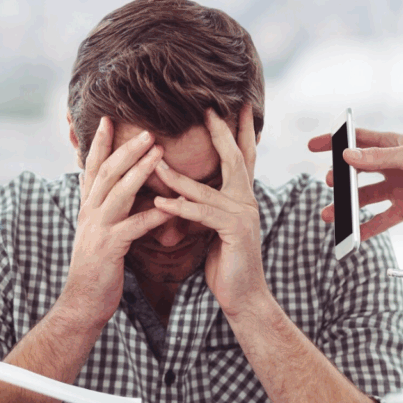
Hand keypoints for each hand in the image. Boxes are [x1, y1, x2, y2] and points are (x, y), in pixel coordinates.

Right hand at [60, 117, 172, 327]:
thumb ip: (107, 212)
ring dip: (139, 170)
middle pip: (107, 172)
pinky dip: (154, 214)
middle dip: (126, 148)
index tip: (108, 119)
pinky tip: (172, 206)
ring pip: (118, 192)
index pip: (92, 168)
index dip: (100, 143)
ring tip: (159, 152)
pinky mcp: (109, 248)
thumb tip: (119, 193)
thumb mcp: (98, 234)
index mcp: (87, 208)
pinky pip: (134, 226)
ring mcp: (97, 229)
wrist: (82, 303)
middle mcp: (89, 213)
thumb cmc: (97, 269)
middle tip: (147, 129)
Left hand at [153, 105, 268, 316]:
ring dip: (177, 176)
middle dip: (221, 132)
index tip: (236, 106)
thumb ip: (207, 206)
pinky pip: (202, 214)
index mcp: (242, 198)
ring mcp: (243, 215)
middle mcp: (247, 201)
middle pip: (235, 159)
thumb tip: (186, 190)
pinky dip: (180, 208)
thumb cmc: (226, 263)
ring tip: (155, 161)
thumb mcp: (214, 228)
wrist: (243, 296)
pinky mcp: (234, 232)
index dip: (239, 131)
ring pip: (206, 188)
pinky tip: (160, 203)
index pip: (242, 157)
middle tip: (208, 108)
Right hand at [307, 129, 402, 238]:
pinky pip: (381, 220)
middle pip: (358, 172)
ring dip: (347, 206)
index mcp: (393, 146)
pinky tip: (352, 235)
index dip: (335, 142)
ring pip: (365, 198)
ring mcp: (398, 188)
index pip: (357, 141)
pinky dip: (366, 228)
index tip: (313, 146)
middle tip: (330, 183)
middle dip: (340, 178)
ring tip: (329, 215)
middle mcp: (392, 166)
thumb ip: (378, 158)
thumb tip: (346, 156)